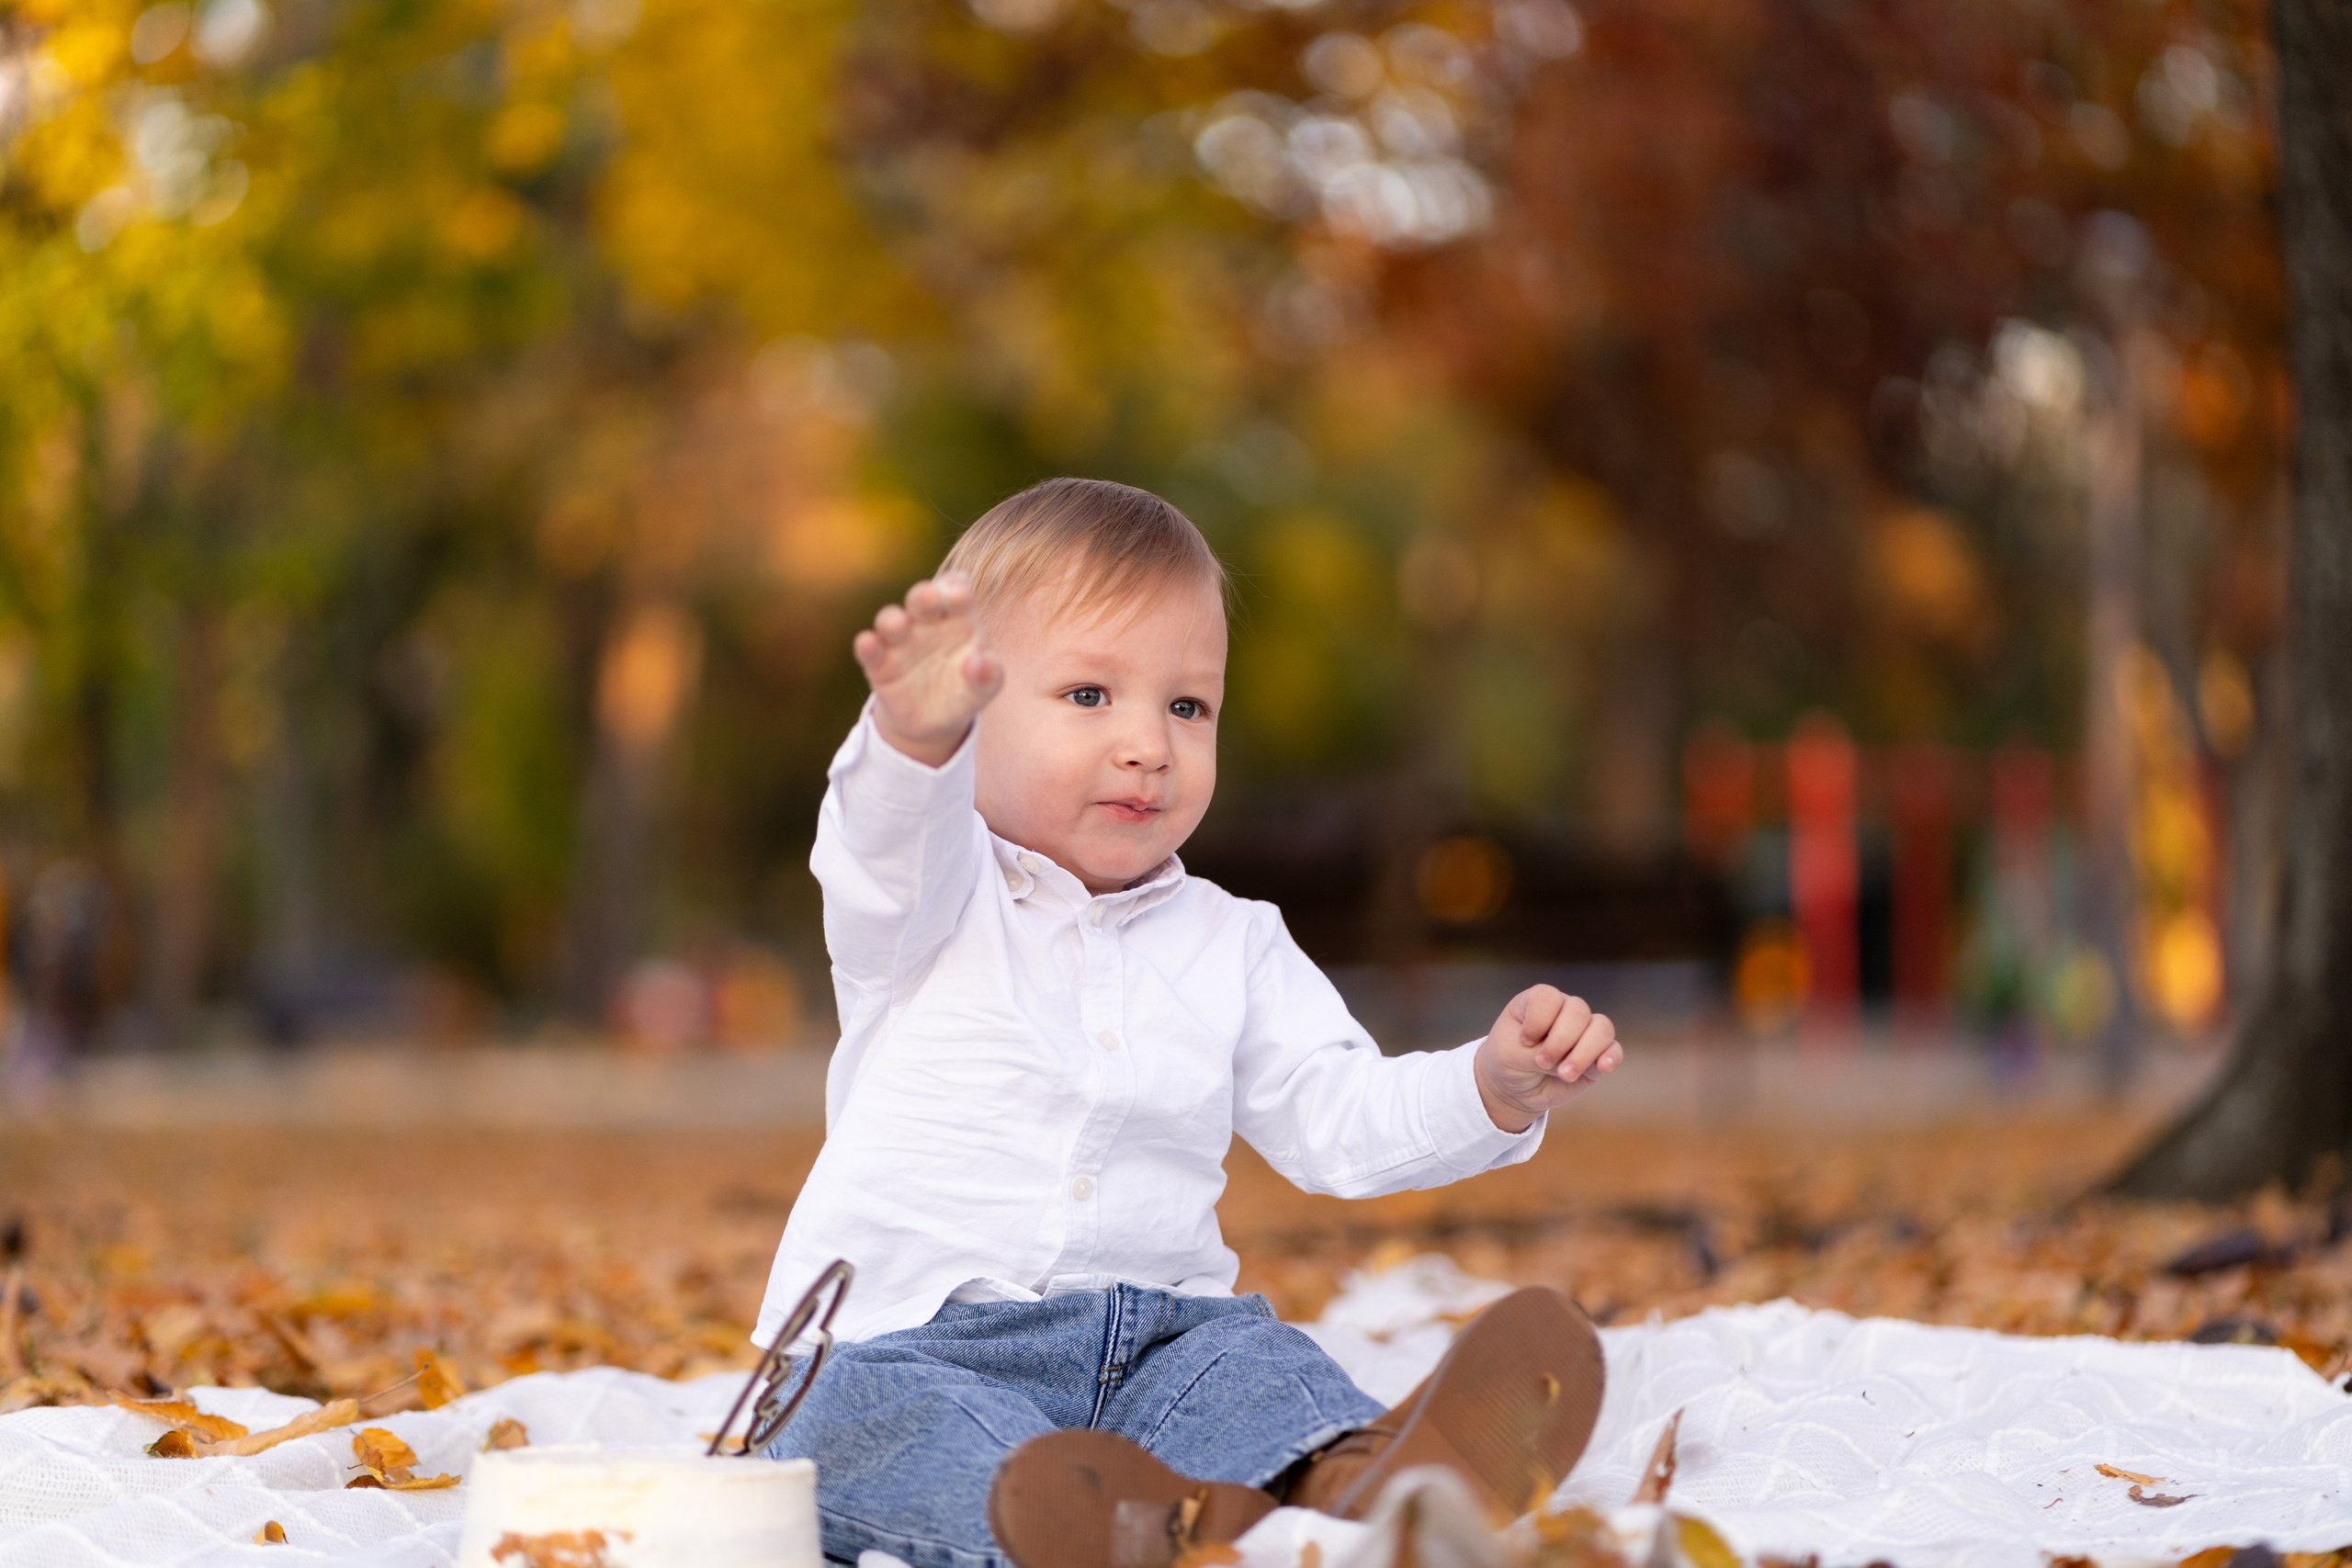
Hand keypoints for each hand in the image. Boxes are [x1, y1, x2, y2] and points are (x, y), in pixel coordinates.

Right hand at [854, 574, 1002, 766]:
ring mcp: (901, 641)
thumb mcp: (985, 686)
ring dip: (891, 620)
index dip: (955, 587)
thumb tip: (981, 663)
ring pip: (890, 620)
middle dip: (924, 595)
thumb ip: (990, 674)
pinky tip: (868, 643)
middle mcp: (926, 622)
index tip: (959, 596)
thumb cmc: (965, 690)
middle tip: (929, 598)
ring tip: (897, 625)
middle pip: (922, 598)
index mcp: (957, 617)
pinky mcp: (879, 664)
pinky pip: (870, 650)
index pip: (956, 588)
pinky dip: (867, 645)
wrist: (936, 722)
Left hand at [1473, 985, 1623, 1132]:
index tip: (1523, 1041)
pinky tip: (1603, 1068)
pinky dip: (1611, 1057)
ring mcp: (1584, 1032)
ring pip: (1601, 1028)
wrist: (1515, 1088)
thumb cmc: (1508, 1061)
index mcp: (1539, 1001)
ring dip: (1584, 1052)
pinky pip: (1614, 1050)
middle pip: (1578, 1012)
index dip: (1538, 1021)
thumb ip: (1538, 1052)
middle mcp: (1565, 1010)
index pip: (1549, 998)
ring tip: (1565, 1075)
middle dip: (1560, 1041)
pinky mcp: (1597, 1056)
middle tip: (1541, 1062)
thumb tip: (1573, 1057)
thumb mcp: (1509, 1055)